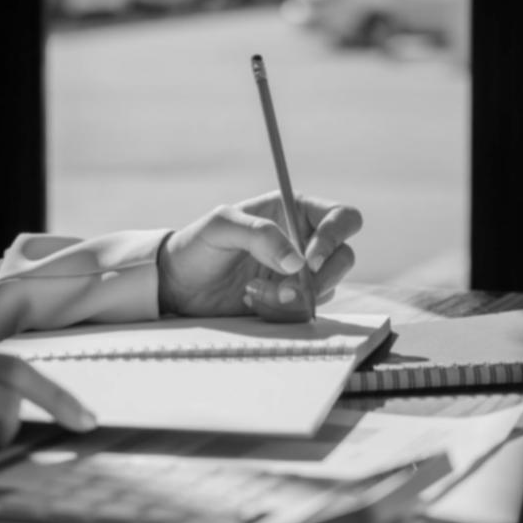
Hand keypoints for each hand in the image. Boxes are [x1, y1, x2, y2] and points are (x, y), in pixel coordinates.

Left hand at [157, 192, 361, 320]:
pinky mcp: (292, 302)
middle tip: (286, 289)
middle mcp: (304, 240)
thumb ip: (260, 234)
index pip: (341, 217)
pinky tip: (251, 302)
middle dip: (320, 278)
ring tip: (251, 292)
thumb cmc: (197, 245)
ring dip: (291, 298)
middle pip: (344, 257)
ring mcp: (301, 274)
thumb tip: (297, 262)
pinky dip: (281, 312)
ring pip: (326, 289)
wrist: (179, 286)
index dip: (334, 238)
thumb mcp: (221, 227)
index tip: (308, 261)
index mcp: (294, 210)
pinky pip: (306, 311)